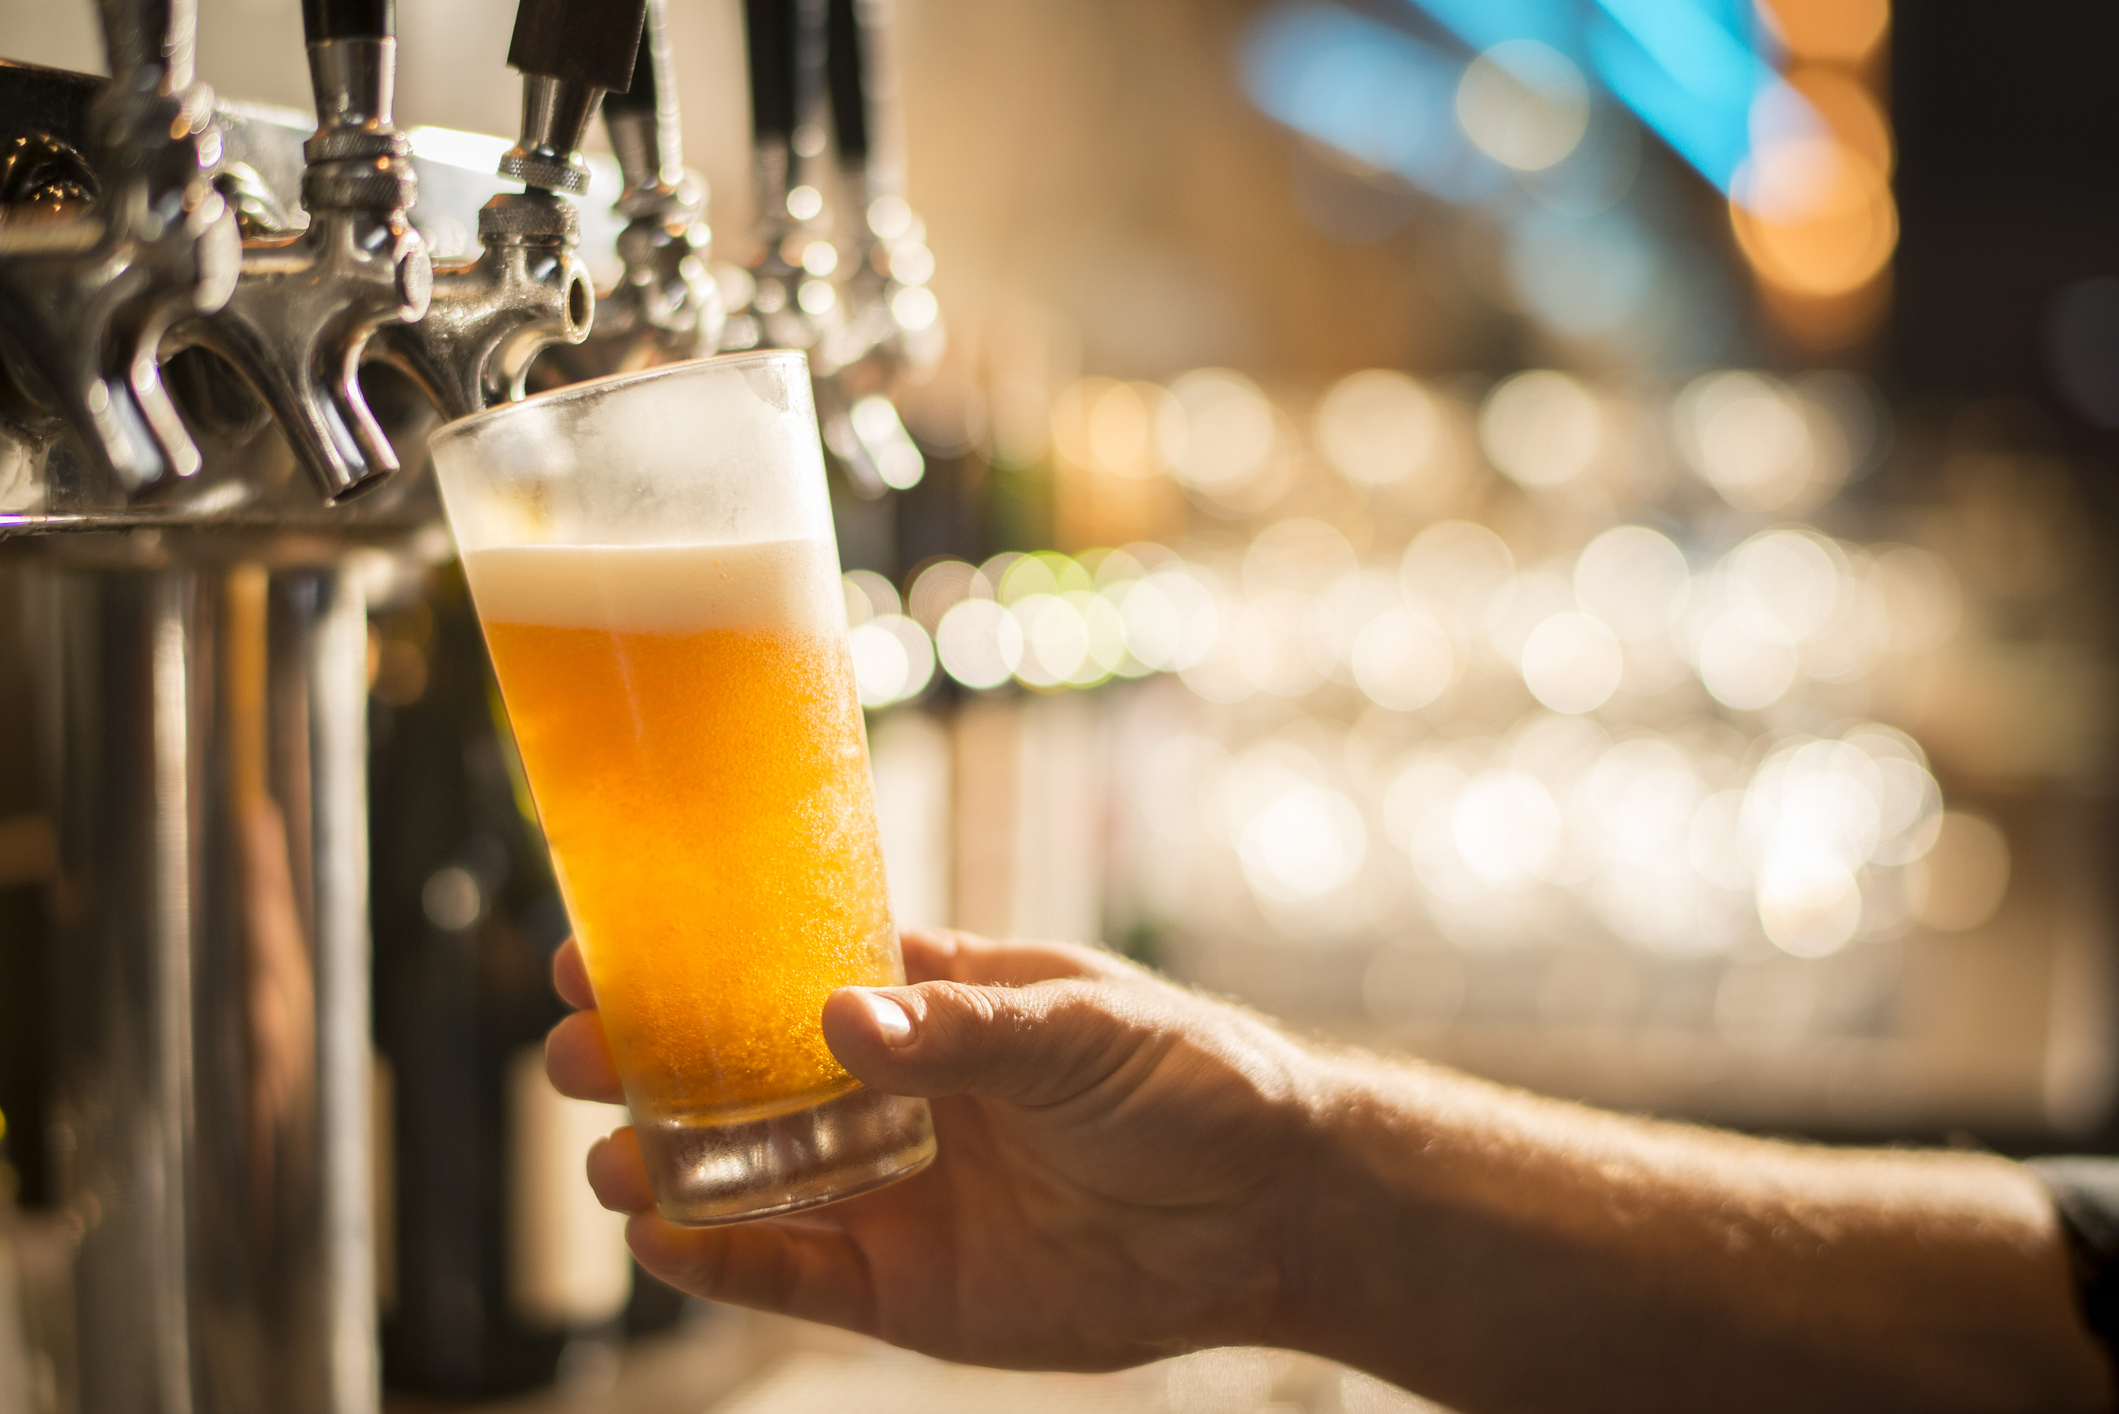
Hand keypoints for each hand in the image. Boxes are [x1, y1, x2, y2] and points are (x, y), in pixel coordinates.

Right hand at [543, 927, 1326, 1370]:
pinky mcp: (905, 1285)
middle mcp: (890, 1093)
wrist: (1268, 1209)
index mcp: (930, 1002)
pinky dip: (723, 1259)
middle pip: (738, 1075)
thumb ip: (962, 1031)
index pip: (785, 970)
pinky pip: (792, 1272)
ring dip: (665, 1163)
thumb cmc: (1188, 1078)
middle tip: (568, 1051)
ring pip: (746, 1176)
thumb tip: (839, 1020)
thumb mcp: (1080, 1027)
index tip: (600, 945)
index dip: (694, 958)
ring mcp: (890, 1190)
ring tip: (609, 1153)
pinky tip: (663, 1235)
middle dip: (648, 1060)